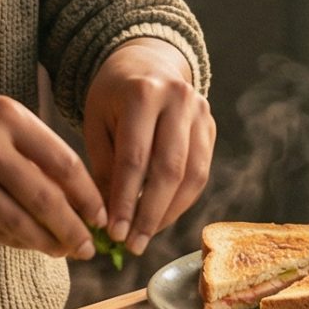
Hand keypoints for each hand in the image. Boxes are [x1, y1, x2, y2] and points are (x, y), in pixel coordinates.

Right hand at [0, 84, 105, 257]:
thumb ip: (30, 147)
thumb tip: (75, 195)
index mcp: (8, 116)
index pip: (64, 163)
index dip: (89, 197)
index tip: (103, 216)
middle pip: (46, 198)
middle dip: (73, 228)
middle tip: (88, 248)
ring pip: (18, 220)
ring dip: (46, 242)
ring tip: (62, 252)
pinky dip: (14, 240)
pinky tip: (29, 244)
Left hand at [83, 38, 212, 254]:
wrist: (148, 63)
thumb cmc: (113, 97)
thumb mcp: (96, 123)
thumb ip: (102, 168)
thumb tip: (106, 221)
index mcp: (142, 93)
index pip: (135, 158)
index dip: (126, 200)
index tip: (114, 234)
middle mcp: (178, 100)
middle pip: (169, 170)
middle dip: (150, 214)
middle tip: (133, 244)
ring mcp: (201, 112)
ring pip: (192, 175)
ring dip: (169, 213)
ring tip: (146, 236)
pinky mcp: (211, 127)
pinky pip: (201, 173)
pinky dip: (182, 201)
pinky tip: (162, 217)